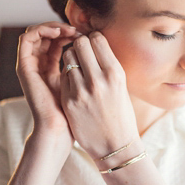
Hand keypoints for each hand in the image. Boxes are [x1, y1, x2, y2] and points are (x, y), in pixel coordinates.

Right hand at [16, 22, 80, 154]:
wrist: (59, 130)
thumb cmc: (76, 114)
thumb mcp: (83, 84)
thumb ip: (84, 68)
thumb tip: (99, 48)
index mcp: (50, 69)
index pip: (58, 40)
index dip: (71, 32)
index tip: (88, 33)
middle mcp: (38, 66)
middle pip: (46, 34)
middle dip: (63, 27)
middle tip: (79, 29)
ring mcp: (29, 66)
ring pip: (36, 31)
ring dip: (52, 25)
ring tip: (69, 29)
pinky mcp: (23, 67)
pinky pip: (27, 39)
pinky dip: (41, 29)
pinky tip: (59, 32)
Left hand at [59, 32, 139, 159]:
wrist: (115, 145)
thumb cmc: (120, 114)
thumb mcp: (121, 86)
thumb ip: (107, 65)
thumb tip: (94, 43)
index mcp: (115, 73)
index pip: (96, 39)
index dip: (92, 39)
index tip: (92, 44)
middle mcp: (98, 79)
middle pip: (79, 44)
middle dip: (79, 44)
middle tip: (81, 53)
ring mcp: (81, 91)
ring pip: (67, 58)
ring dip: (71, 58)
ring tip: (78, 68)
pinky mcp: (69, 101)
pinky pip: (63, 76)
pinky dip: (67, 75)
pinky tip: (74, 83)